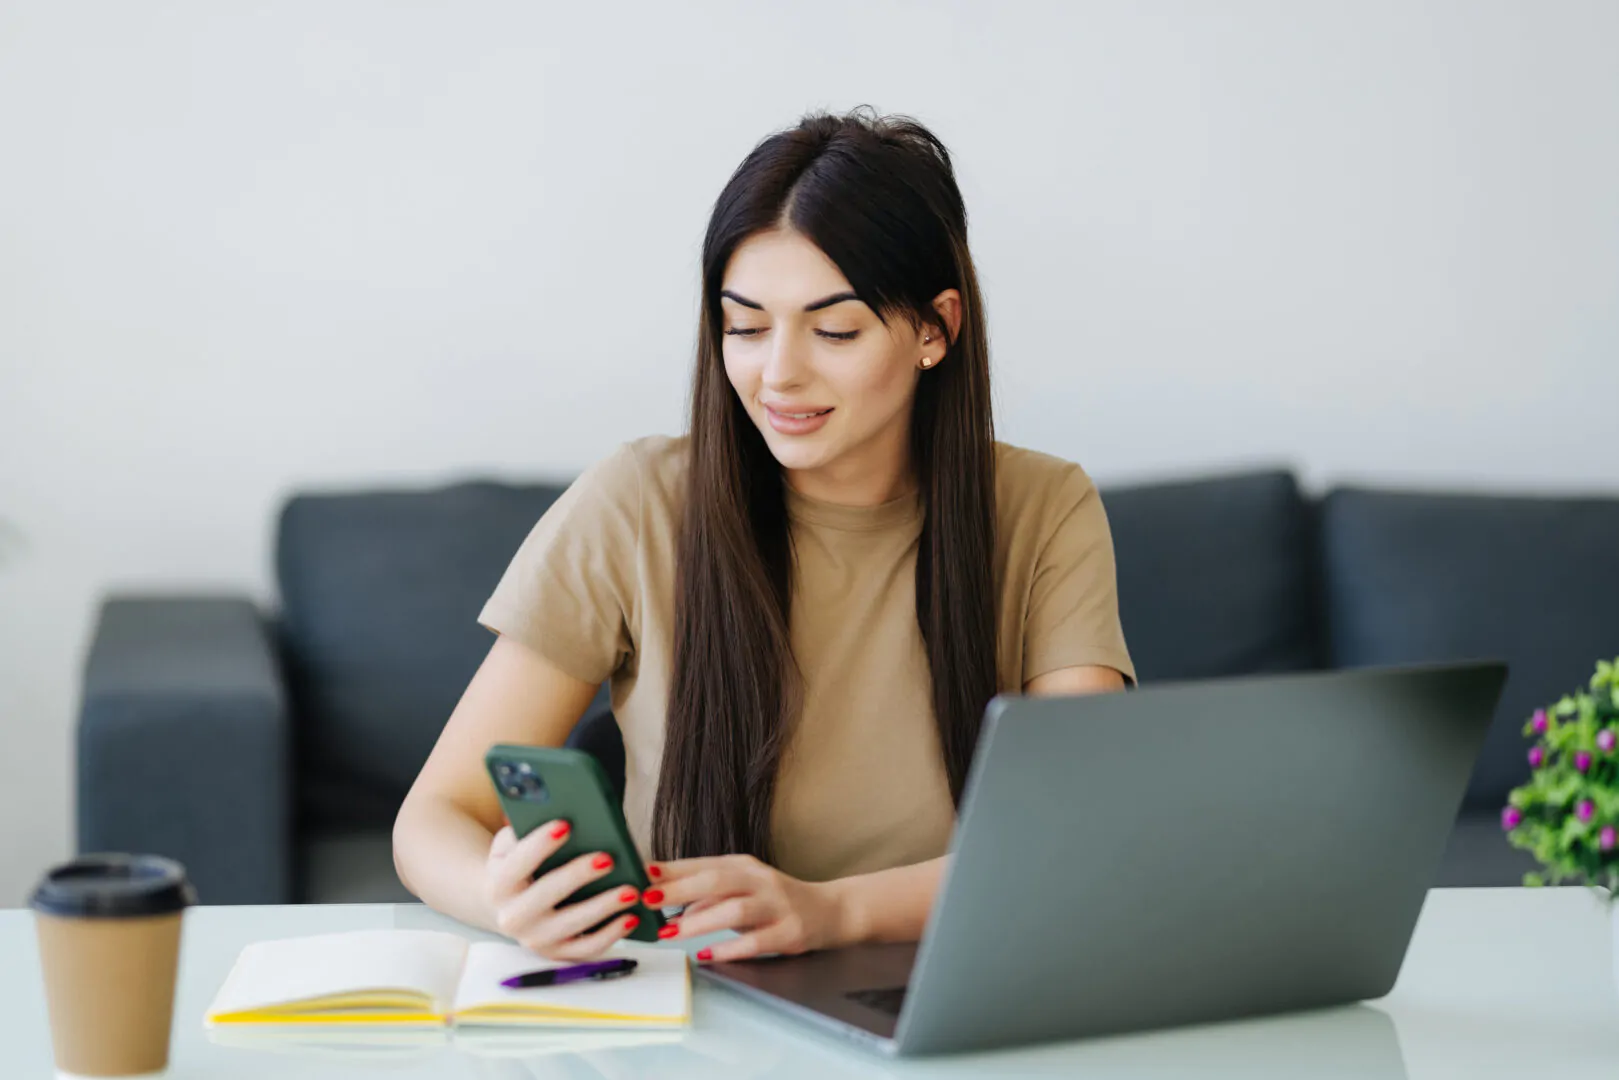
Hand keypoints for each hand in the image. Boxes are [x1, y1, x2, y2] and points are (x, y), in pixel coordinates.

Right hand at [484, 820, 640, 959]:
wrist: (507, 905)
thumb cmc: (518, 865)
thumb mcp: (510, 845)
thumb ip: (523, 828)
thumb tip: (554, 808)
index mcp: (499, 885)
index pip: (517, 863)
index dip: (540, 844)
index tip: (566, 824)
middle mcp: (512, 917)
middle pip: (546, 895)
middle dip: (577, 875)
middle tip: (608, 858)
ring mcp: (535, 939)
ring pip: (572, 924)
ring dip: (603, 907)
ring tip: (632, 889)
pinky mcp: (557, 953)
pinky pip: (587, 948)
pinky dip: (612, 934)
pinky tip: (632, 916)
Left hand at [646, 854, 848, 962]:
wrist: (829, 910)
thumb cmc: (776, 899)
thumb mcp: (742, 888)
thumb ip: (707, 894)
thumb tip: (667, 901)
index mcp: (743, 866)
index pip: (701, 864)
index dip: (670, 870)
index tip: (639, 874)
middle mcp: (759, 881)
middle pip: (716, 881)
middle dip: (679, 889)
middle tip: (648, 899)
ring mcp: (776, 905)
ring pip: (734, 910)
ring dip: (700, 921)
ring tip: (672, 932)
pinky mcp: (789, 932)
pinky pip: (756, 941)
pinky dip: (730, 948)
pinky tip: (708, 954)